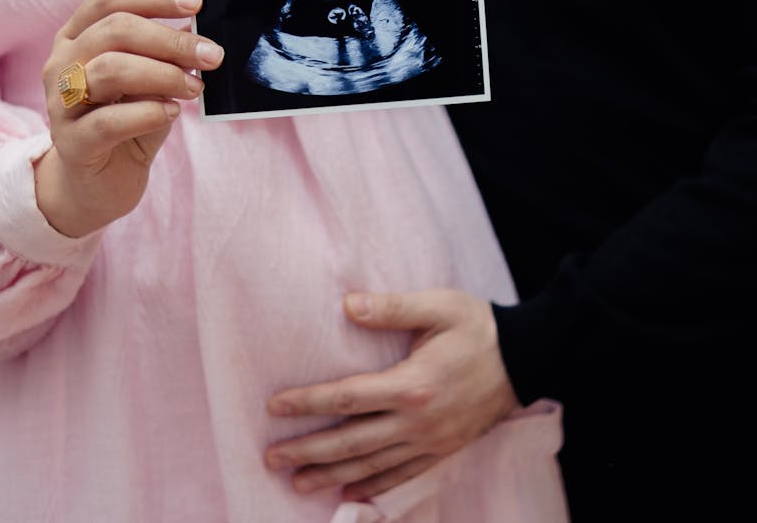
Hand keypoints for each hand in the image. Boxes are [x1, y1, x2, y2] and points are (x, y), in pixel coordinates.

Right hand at [35, 0, 223, 236]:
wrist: (97, 185)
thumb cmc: (127, 126)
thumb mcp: (150, 85)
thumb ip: (165, 58)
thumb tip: (198, 32)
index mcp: (78, 38)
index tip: (196, 4)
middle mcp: (62, 64)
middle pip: (114, 31)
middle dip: (170, 39)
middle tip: (211, 55)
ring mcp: (61, 103)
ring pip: (109, 70)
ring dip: (162, 75)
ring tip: (194, 87)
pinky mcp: (72, 143)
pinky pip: (108, 121)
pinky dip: (147, 113)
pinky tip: (172, 113)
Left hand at [264, 290, 518, 500]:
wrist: (528, 357)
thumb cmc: (478, 328)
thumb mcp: (437, 307)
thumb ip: (391, 307)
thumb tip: (347, 305)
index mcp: (412, 385)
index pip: (347, 398)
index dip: (308, 403)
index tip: (275, 407)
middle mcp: (418, 421)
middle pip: (352, 441)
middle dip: (309, 450)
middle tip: (272, 458)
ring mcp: (431, 441)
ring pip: (372, 464)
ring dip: (332, 474)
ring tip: (298, 482)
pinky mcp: (444, 449)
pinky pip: (402, 475)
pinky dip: (374, 486)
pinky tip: (351, 493)